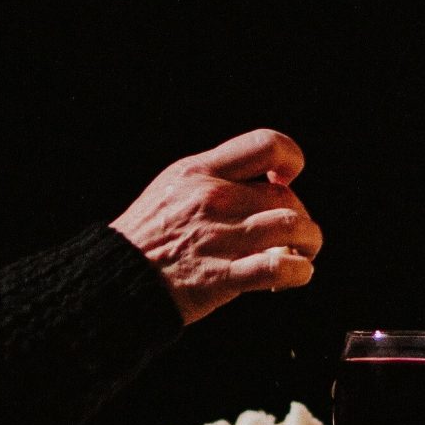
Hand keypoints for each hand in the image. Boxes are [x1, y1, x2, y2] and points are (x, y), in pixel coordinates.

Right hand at [112, 130, 321, 324]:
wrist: (116, 280)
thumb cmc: (148, 237)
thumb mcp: (173, 187)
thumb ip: (216, 177)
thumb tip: (267, 182)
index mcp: (201, 171)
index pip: (266, 145)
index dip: (290, 160)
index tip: (285, 180)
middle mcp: (213, 199)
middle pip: (286, 196)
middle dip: (300, 217)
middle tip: (295, 235)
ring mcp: (218, 238)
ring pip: (292, 227)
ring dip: (308, 243)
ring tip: (302, 254)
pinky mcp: (221, 277)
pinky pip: (277, 268)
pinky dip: (298, 272)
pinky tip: (297, 275)